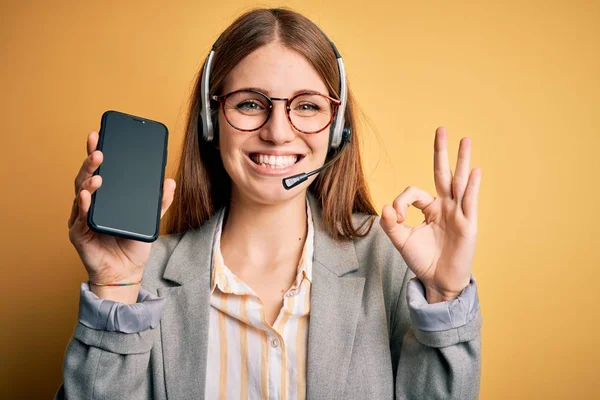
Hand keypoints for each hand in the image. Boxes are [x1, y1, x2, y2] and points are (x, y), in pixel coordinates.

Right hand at [67, 131, 175, 298]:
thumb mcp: (151, 219)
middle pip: (87, 177)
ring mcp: (82, 217)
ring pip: (81, 193)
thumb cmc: (133, 244)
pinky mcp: (79, 233)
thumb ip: (160, 201)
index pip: (100, 170)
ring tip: (98, 173)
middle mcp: (91, 203)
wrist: (126, 272)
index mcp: (107, 197)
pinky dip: (83, 206)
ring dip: (88, 181)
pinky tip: (87, 196)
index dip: (98, 151)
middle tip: (99, 149)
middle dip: (91, 162)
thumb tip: (170, 181)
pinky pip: (79, 217)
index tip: (100, 134)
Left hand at [380, 127, 481, 302]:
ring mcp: (458, 213)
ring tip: (465, 140)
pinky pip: (470, 201)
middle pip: (443, 173)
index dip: (402, 200)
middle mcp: (445, 206)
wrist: (438, 281)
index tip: (396, 215)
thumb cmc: (423, 260)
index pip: (415, 191)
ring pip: (460, 182)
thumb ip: (391, 225)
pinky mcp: (468, 224)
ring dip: (462, 160)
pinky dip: (472, 186)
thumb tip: (385, 208)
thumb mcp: (402, 241)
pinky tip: (474, 171)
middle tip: (442, 129)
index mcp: (429, 208)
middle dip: (442, 152)